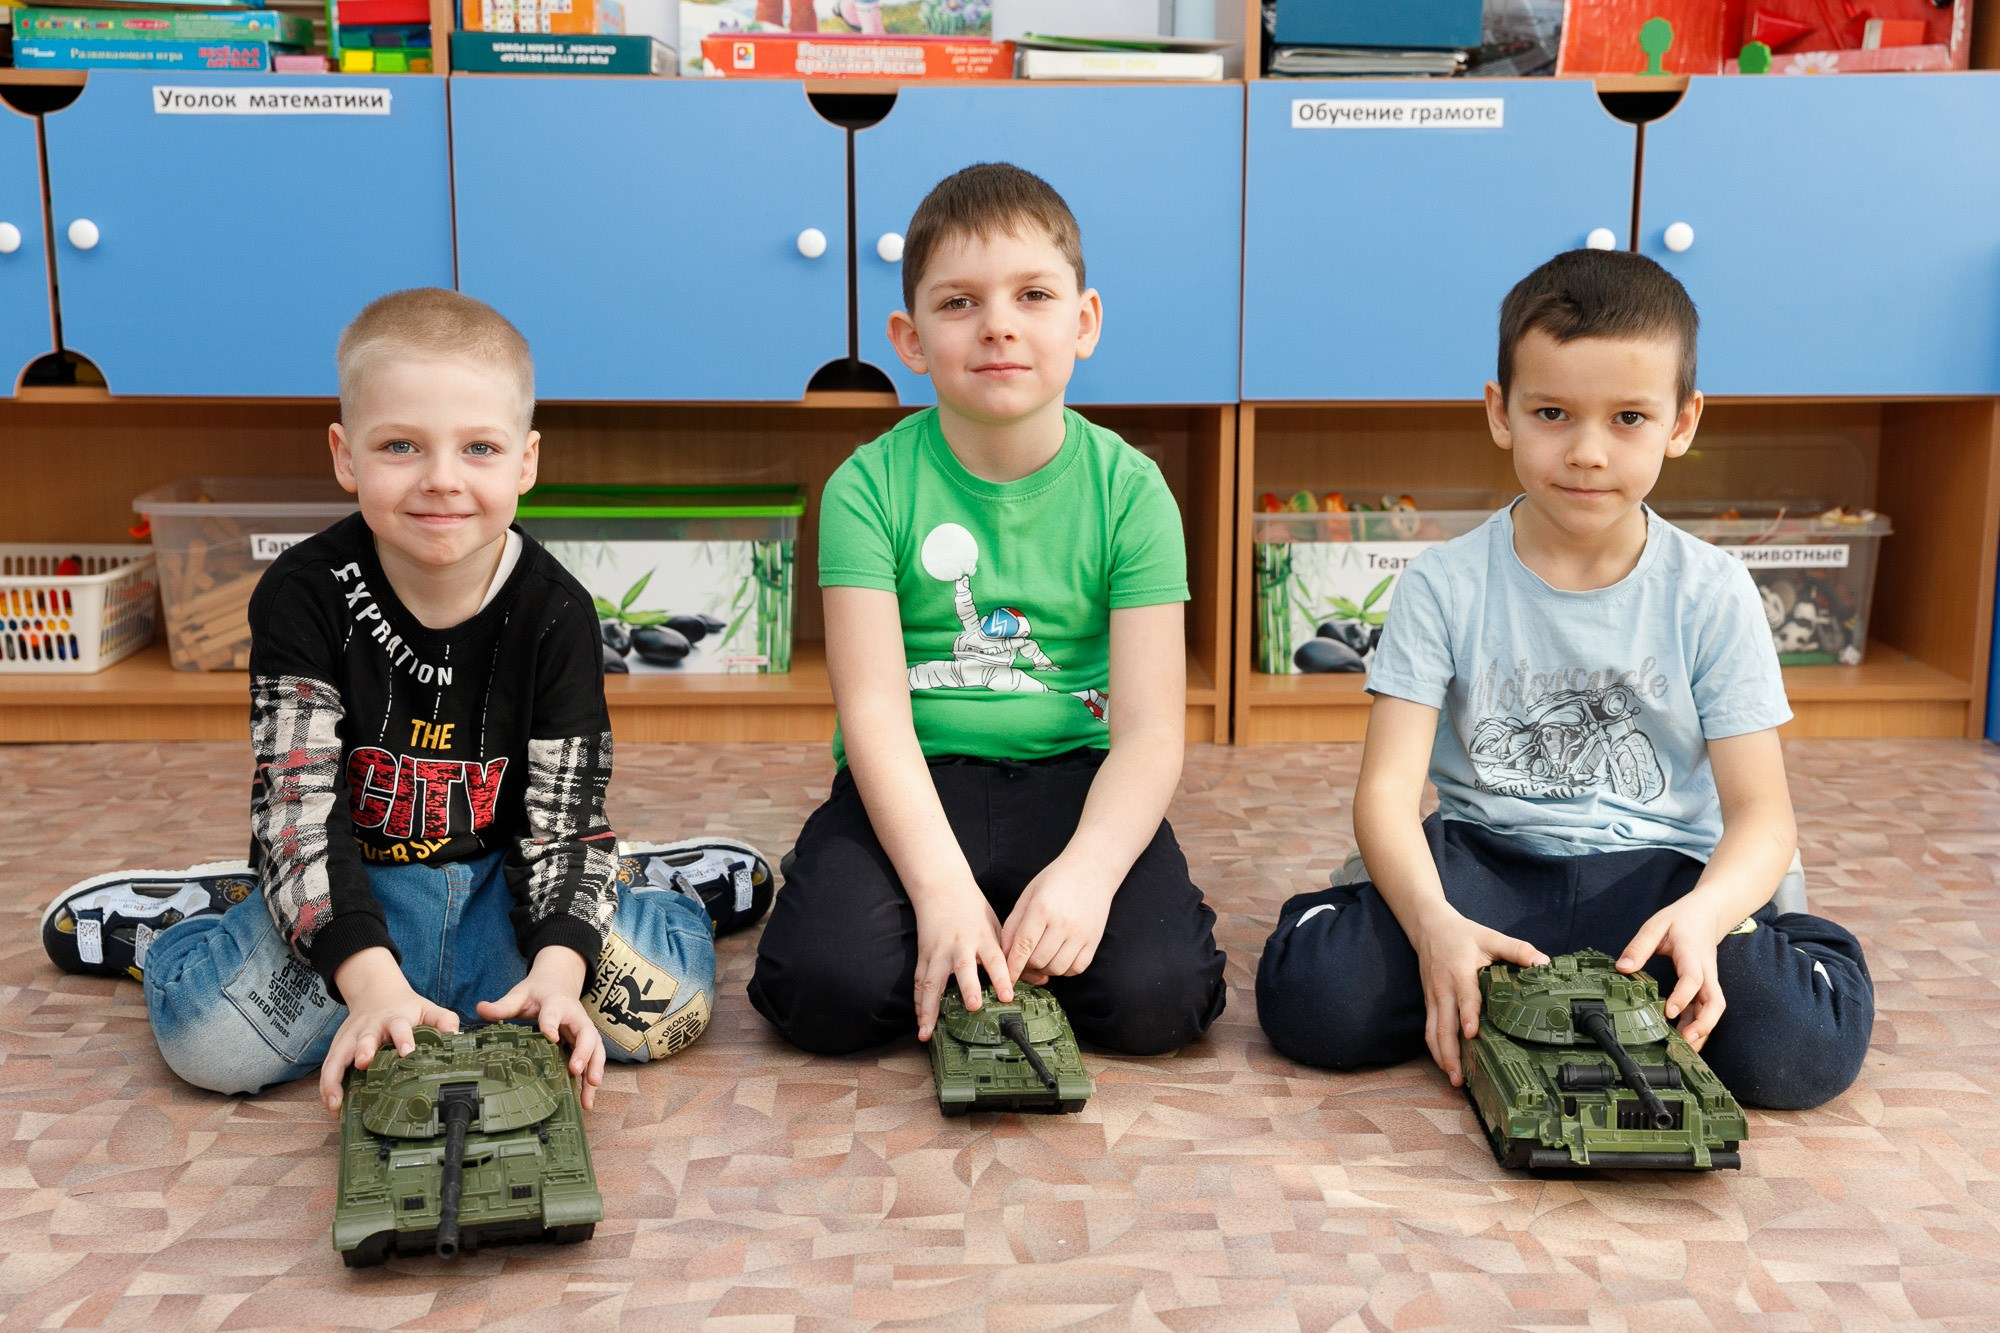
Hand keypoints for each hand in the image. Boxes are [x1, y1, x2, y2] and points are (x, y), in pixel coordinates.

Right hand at [321, 947, 459, 1115]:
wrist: (377, 993)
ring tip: (336, 1103)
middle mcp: (369, 1027)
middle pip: (364, 1038)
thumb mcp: (428, 1009)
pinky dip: (326, 1087)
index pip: (400, 1027)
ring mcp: (350, 1037)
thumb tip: (456, 1039)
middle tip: (364, 1063)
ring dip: (334, 1079)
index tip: (408, 1052)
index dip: (404, 1038)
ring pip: (338, 1057)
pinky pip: (328, 1068)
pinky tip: (331, 1106)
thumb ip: (444, 1021)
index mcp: (395, 1018)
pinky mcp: (338, 1047)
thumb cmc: (406, 1008)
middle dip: (364, 1050)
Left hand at [477, 946, 605, 1110]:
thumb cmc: (538, 992)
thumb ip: (503, 1005)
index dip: (552, 1024)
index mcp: (557, 1003)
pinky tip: (586, 1101)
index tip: (550, 1037)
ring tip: (588, 1094)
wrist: (558, 984)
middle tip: (576, 1070)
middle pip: (587, 1034)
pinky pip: (593, 1061)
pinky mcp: (585, 1043)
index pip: (554, 1013)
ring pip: (596, 1050)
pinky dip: (591, 1081)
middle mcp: (576, 1018)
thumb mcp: (520, 995)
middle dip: (584, 1052)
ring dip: (594, 1071)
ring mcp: (583, 1031)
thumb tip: (480, 1008)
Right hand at [911, 883, 1008, 1041]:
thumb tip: (1041, 980)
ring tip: (928, 1031)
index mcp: (982, 938)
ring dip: (930, 1008)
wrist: (941, 888)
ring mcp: (939, 952)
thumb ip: (1015, 955)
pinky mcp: (924, 956)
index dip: (1002, 978)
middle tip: (973, 1007)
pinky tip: (920, 1022)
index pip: (995, 960)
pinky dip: (919, 1003)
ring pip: (932, 981)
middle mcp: (960, 946)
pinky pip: (920, 982)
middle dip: (968, 988)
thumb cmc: (973, 910)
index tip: (1007, 997)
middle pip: (964, 969)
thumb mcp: (998, 928)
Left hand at [1000, 857, 1114, 985]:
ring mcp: (1080, 933)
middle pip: (1038, 961)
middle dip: (1027, 966)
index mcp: (1042, 909)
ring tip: (1041, 958)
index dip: (1012, 967)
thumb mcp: (1029, 894)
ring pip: (1057, 968)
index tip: (1006, 979)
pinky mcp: (1094, 940)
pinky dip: (1065, 970)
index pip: (1023, 946)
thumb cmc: (1056, 879)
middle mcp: (1062, 923)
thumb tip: (1004, 953)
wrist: (1092, 869)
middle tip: (1024, 960)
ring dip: (1045, 970)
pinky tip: (1058, 958)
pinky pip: (1077, 968)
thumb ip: (1014, 923)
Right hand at [1412, 907, 1547, 1086]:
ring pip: (1432, 1032)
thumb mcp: (1492, 937)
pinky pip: (1429, 1029)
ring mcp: (1434, 998)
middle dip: (1450, 1052)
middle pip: (1443, 1025)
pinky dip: (1435, 1049)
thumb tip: (1545, 963)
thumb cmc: (1462, 934)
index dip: (1467, 1015)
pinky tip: (1445, 1063)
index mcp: (1460, 973)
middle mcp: (1444, 989)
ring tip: (1453, 1078)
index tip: (1472, 1034)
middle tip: (1459, 1076)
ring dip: (1441, 1056)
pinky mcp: (1429, 1002)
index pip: (1464, 997)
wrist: (1429, 927)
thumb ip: (1518, 950)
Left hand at [1618, 897, 1729, 1051]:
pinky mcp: (1706, 986)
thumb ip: (1639, 947)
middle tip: (1686, 1040)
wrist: (1707, 914)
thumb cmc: (1680, 920)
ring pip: (1713, 1009)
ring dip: (1703, 1030)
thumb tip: (1622, 968)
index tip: (1669, 1012)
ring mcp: (1709, 980)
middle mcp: (1706, 971)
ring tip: (1686, 1049)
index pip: (1693, 978)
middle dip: (1704, 1023)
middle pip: (1715, 1002)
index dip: (1683, 996)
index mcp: (1692, 955)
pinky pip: (1706, 1009)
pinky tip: (1687, 1039)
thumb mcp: (1655, 925)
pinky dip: (1700, 1025)